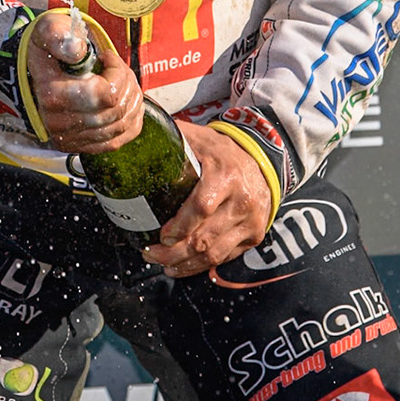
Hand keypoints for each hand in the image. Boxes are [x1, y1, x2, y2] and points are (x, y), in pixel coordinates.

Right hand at [25, 13, 143, 152]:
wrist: (35, 71)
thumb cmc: (48, 48)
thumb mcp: (49, 31)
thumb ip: (60, 36)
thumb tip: (78, 51)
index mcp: (53, 95)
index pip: (106, 95)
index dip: (118, 73)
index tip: (107, 56)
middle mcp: (60, 123)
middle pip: (116, 110)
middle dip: (127, 83)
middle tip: (117, 66)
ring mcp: (70, 139)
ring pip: (121, 126)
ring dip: (131, 100)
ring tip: (122, 80)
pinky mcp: (79, 146)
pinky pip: (118, 141)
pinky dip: (130, 121)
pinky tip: (127, 102)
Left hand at [143, 123, 273, 277]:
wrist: (263, 162)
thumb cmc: (223, 151)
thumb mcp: (200, 139)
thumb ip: (172, 139)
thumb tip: (136, 133)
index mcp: (226, 176)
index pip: (201, 207)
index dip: (178, 226)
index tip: (160, 236)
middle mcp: (241, 202)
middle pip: (204, 238)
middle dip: (173, 252)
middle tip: (150, 253)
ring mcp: (250, 222)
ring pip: (214, 254)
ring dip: (185, 264)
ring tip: (163, 264)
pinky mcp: (252, 236)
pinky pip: (224, 258)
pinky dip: (201, 266)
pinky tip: (183, 266)